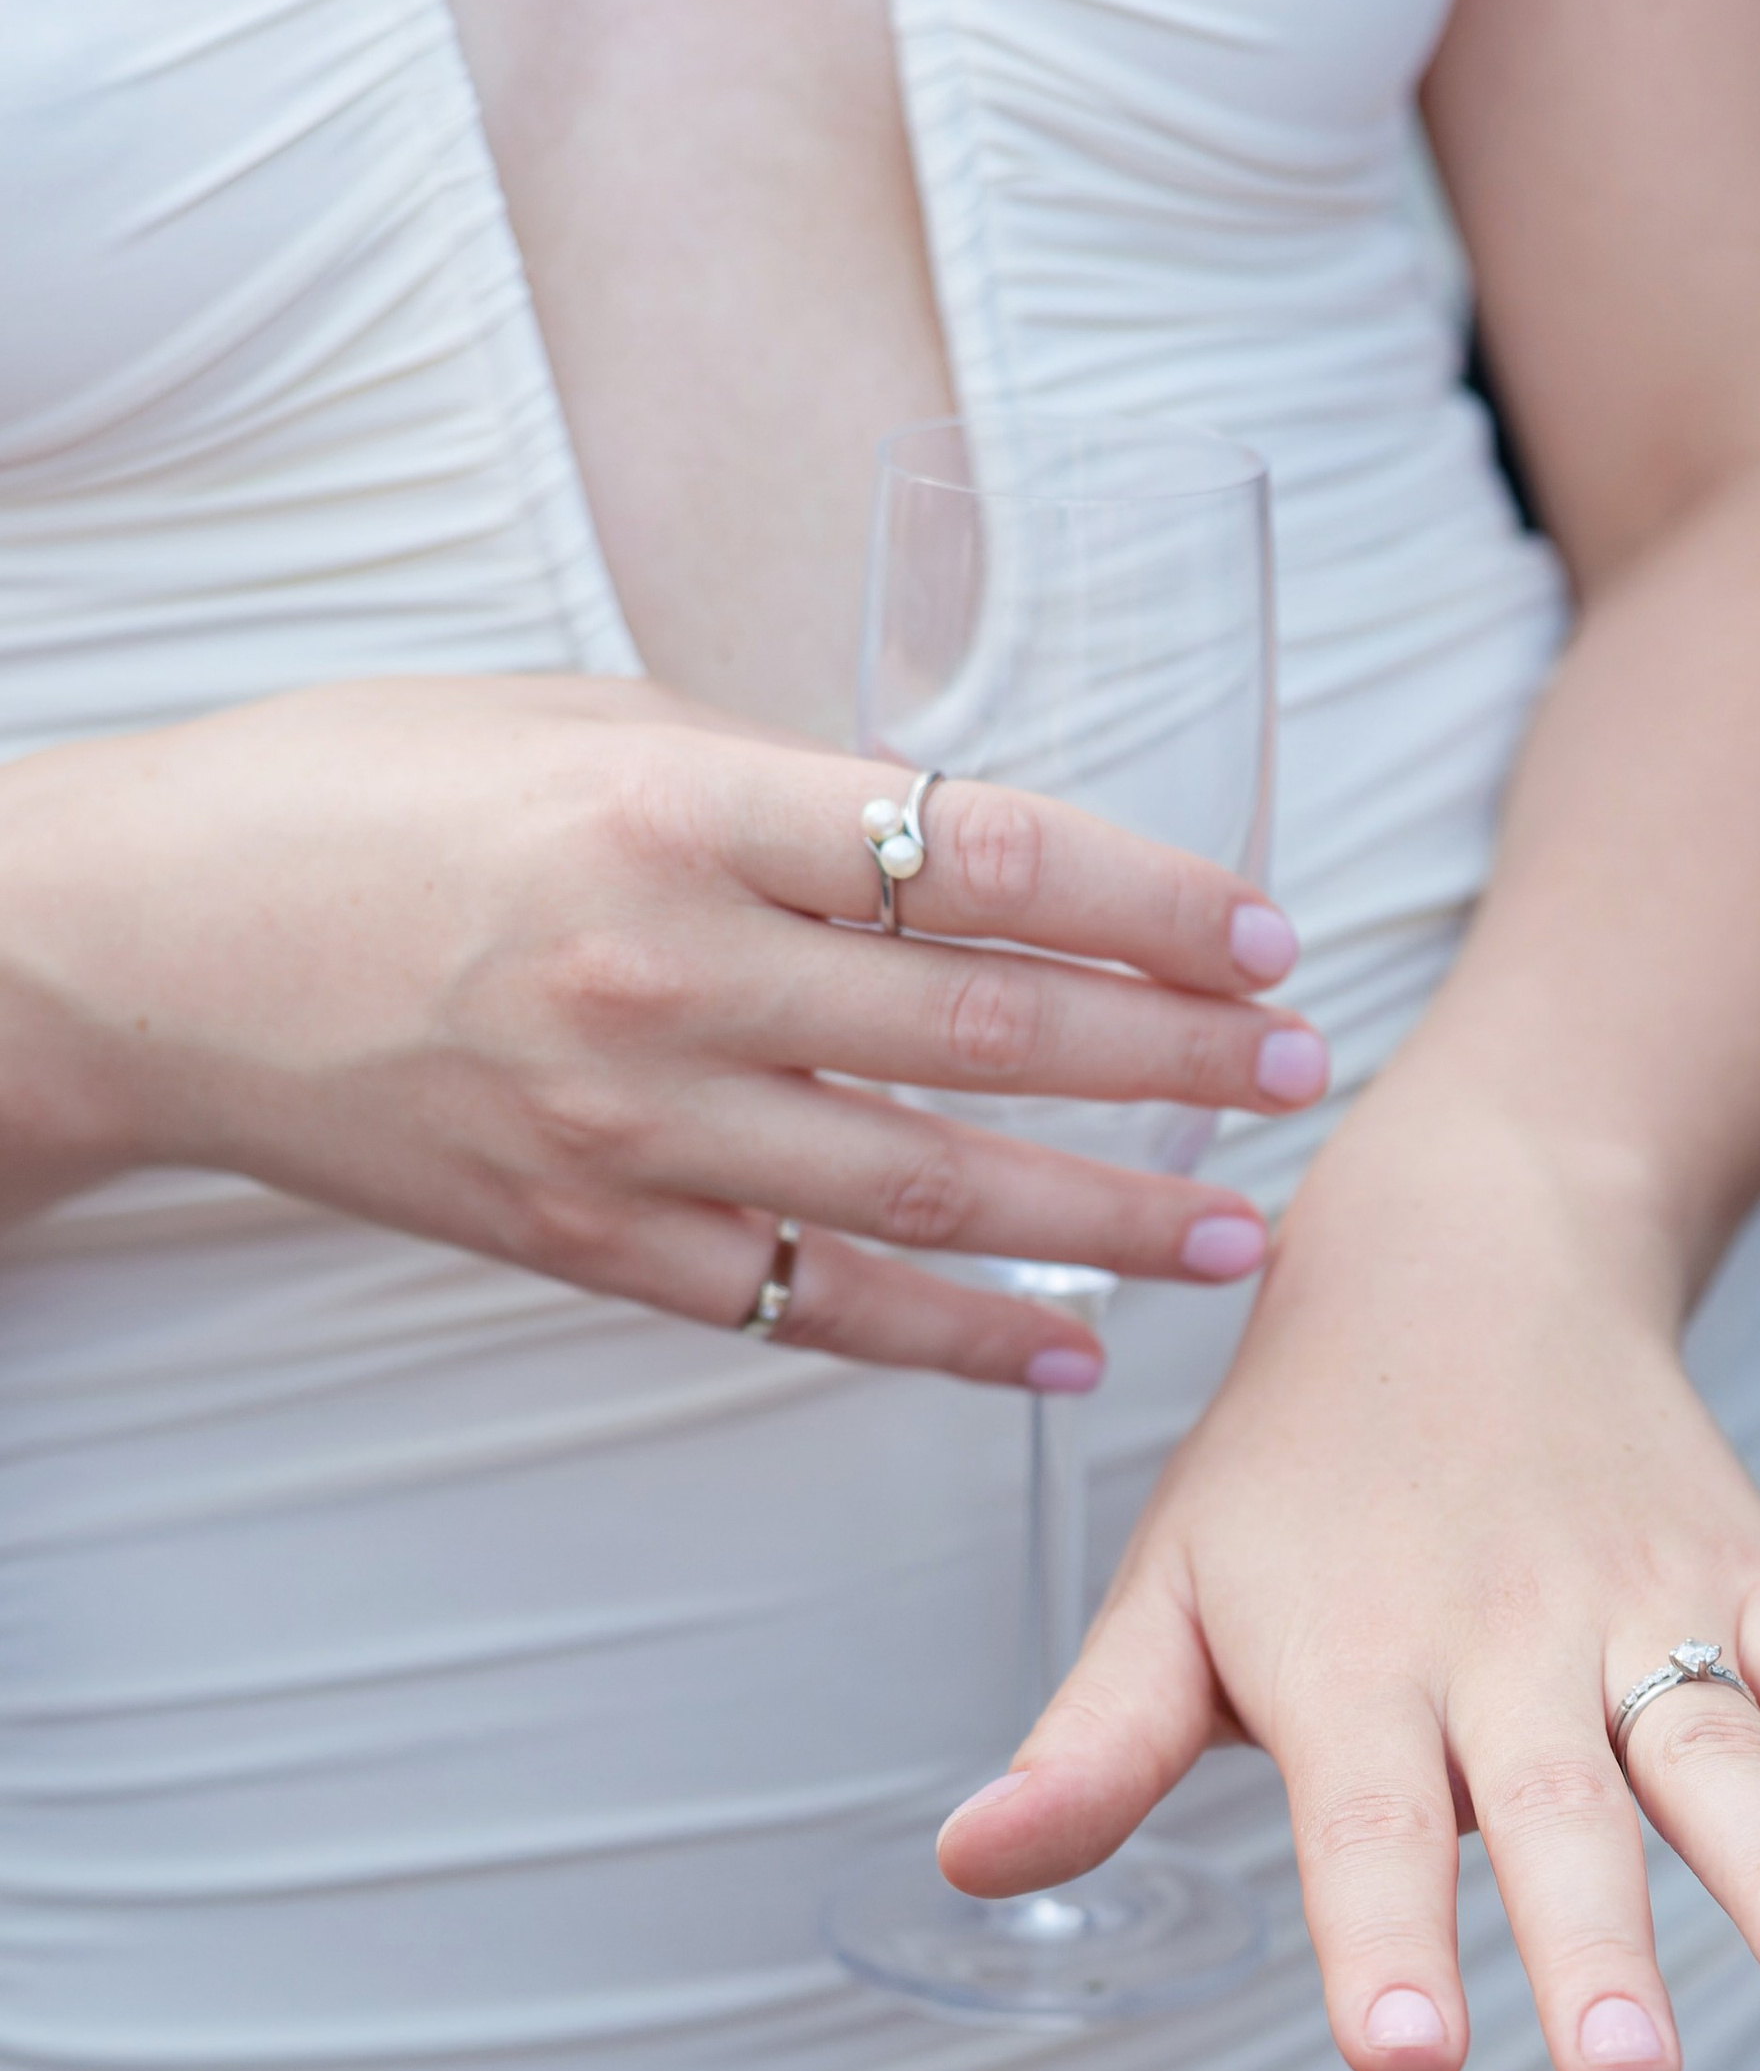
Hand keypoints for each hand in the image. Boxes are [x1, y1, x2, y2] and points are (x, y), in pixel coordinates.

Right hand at [0, 674, 1323, 1378]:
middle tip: (1301, 1074)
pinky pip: (810, 1308)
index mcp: (683, 805)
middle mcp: (669, 976)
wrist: (147, 946)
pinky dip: (949, 1340)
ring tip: (1236, 1234)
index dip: (1156, 903)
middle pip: (991, 1035)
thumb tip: (975, 856)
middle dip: (1178, 1063)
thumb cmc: (362, 793)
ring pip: (928, 1196)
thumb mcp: (588, 718)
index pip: (989, 857)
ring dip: (1108, 1223)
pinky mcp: (588, 1242)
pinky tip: (1061, 1352)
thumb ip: (784, 788)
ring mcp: (628, 1130)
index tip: (1264, 933)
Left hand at [935, 1091, 1759, 2070]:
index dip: (1382, 1935)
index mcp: (1350, 1667)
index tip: (1407, 2054)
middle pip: (1552, 1811)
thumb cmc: (1289, 1464)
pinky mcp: (1744, 1574)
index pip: (1360, 1823)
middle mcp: (1500, 1646)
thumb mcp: (1173, 1587)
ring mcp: (1639, 1608)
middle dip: (1591, 1944)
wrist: (1456, 1242)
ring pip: (1713, 1745)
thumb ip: (1099, 1746)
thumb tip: (966, 1867)